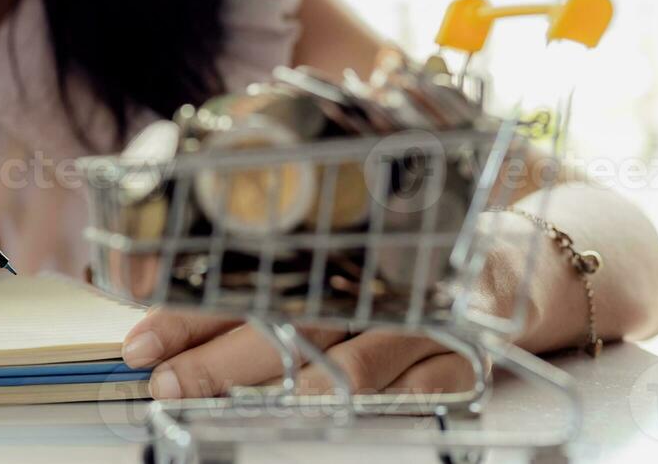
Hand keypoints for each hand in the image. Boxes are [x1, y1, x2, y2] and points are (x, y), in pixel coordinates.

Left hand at [121, 223, 526, 398]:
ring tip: (229, 397)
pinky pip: (420, 378)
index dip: (187, 312)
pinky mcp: (462, 349)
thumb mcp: (337, 254)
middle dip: (215, 357)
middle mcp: (362, 282)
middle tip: (164, 379)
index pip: (244, 284)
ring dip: (280, 378)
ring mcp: (413, 316)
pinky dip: (383, 393)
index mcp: (326, 252)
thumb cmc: (406, 258)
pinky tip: (337, 405)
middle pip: (281, 322)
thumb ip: (270, 268)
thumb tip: (173, 279)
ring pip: (341, 350)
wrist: (517, 264)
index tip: (140, 337)